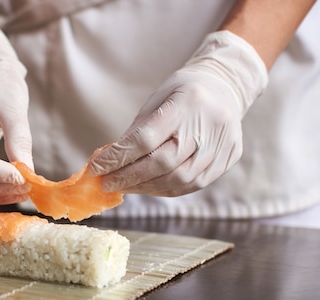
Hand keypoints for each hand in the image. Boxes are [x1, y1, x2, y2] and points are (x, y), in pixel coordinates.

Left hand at [89, 31, 267, 196]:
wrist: (225, 86)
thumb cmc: (182, 92)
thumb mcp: (156, 100)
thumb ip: (136, 131)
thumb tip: (110, 162)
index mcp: (187, 103)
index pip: (146, 139)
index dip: (118, 157)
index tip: (95, 168)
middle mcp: (209, 126)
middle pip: (163, 163)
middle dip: (129, 177)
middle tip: (106, 183)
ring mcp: (222, 144)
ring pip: (179, 179)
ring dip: (146, 187)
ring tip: (124, 186)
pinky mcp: (229, 158)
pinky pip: (193, 184)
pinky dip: (166, 189)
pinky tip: (148, 187)